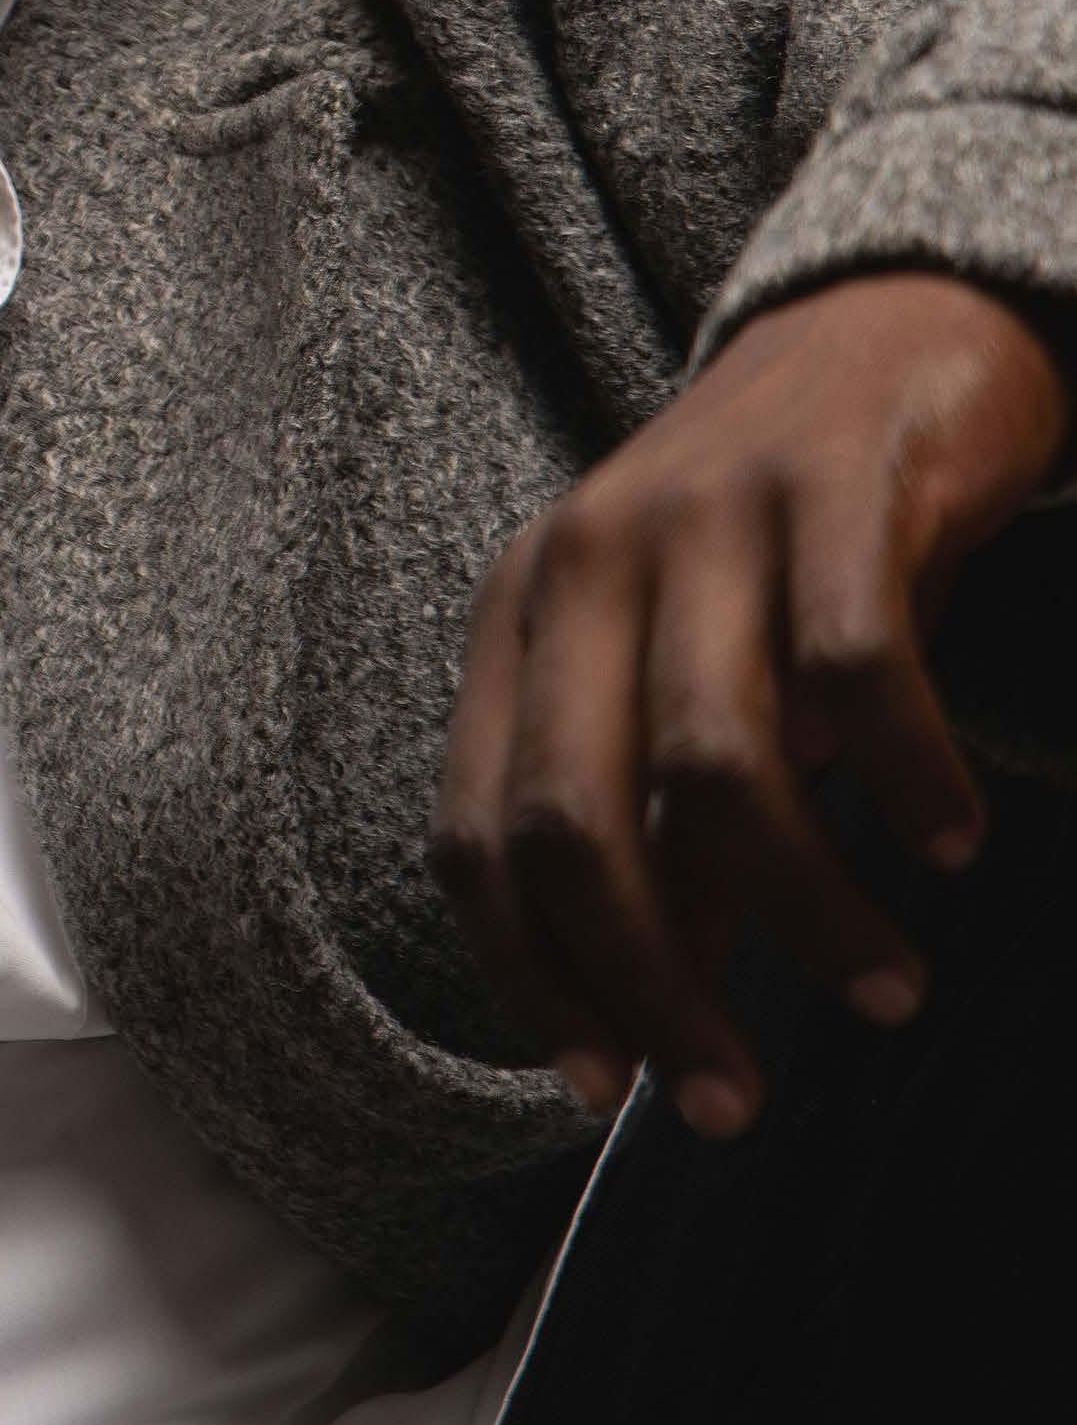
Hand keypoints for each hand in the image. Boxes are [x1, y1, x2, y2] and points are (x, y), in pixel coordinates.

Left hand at [430, 269, 1068, 1139]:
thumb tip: (661, 1008)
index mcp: (521, 610)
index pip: (475, 831)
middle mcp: (586, 556)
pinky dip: (905, 776)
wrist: (879, 327)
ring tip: (885, 985)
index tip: (607, 1088)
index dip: (531, 976)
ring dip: (806, 912)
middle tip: (737, 1097)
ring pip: (718, 767)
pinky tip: (950, 836)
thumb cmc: (768, 538)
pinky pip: (852, 668)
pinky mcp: (832, 483)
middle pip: (574, 819)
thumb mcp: (679, 661)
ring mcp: (704, 511)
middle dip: (653, 987)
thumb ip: (654, 817)